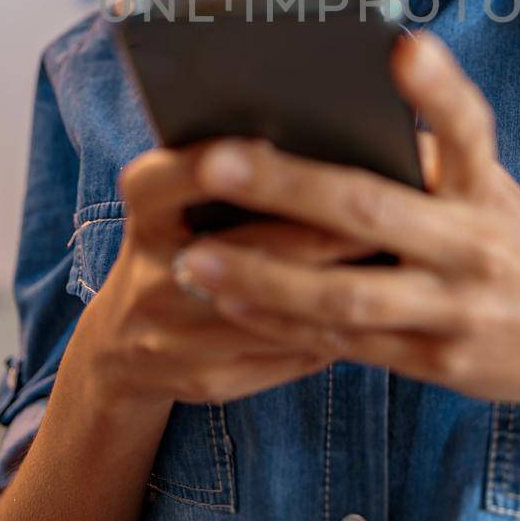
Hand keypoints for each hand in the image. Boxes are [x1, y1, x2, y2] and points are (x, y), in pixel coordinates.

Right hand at [73, 143, 375, 406]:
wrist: (124, 343)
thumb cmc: (185, 242)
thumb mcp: (182, 201)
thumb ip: (234, 172)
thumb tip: (329, 141)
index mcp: (145, 213)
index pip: (170, 177)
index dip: (222, 163)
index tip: (279, 143)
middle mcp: (146, 274)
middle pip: (247, 249)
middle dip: (321, 231)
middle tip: (386, 215)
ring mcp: (169, 335)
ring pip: (273, 312)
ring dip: (336, 289)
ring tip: (395, 267)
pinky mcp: (200, 379)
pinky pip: (281, 356)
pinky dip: (329, 334)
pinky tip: (371, 317)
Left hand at [171, 32, 519, 416]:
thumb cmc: (514, 247)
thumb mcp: (492, 196)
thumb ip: (429, 166)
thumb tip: (321, 122)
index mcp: (488, 187)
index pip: (469, 127)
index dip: (436, 88)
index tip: (402, 46)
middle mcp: (476, 243)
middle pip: (371, 210)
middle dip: (287, 185)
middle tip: (213, 157)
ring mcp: (457, 308)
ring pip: (345, 293)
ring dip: (262, 276)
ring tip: (194, 258)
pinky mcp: (437, 360)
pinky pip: (345, 341)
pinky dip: (282, 322)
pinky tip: (230, 302)